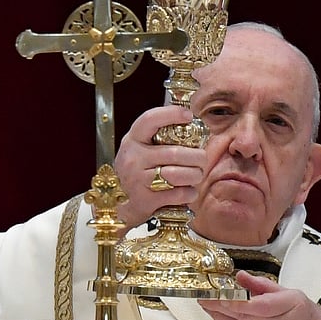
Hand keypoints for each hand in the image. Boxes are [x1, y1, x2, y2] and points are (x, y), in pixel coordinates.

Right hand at [114, 105, 206, 229]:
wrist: (118, 205)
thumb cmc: (138, 171)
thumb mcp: (141, 149)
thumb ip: (161, 137)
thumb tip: (194, 125)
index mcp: (133, 140)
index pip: (150, 120)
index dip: (171, 114)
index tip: (188, 115)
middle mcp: (133, 158)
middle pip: (174, 153)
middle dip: (197, 157)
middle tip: (202, 159)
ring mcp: (138, 180)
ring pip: (178, 174)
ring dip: (195, 175)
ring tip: (197, 175)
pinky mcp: (145, 200)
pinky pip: (178, 194)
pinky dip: (189, 193)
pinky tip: (189, 191)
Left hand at [200, 271, 320, 319]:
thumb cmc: (306, 319)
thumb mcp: (293, 295)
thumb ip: (264, 285)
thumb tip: (240, 277)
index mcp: (295, 308)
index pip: (262, 305)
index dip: (238, 301)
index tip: (220, 293)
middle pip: (247, 317)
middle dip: (221, 306)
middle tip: (205, 296)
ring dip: (220, 318)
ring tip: (208, 307)